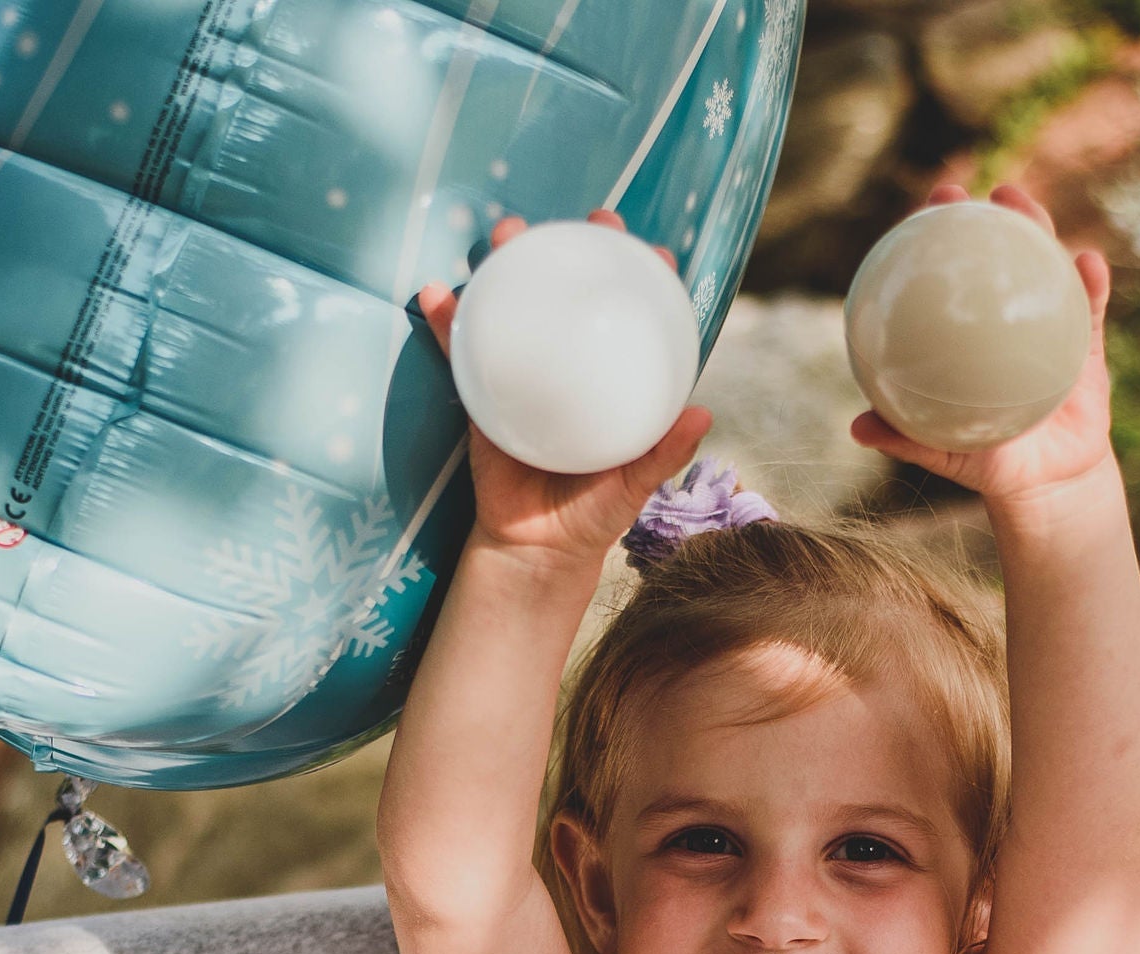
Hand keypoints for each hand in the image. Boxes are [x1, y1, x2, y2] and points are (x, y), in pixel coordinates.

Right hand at [418, 210, 711, 569]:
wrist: (532, 549)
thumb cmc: (590, 516)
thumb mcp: (632, 487)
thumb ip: (664, 455)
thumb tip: (703, 415)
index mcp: (607, 381)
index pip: (630, 320)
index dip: (643, 280)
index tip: (654, 249)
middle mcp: (567, 366)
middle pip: (570, 295)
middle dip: (575, 249)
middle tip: (587, 218)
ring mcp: (523, 372)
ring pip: (515, 306)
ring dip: (506, 263)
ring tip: (503, 235)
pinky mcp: (481, 390)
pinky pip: (461, 349)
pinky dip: (446, 321)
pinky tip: (436, 294)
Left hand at [848, 182, 1118, 511]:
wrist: (1049, 482)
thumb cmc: (990, 463)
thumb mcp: (944, 451)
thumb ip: (906, 437)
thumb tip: (859, 427)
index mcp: (968, 331)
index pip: (950, 271)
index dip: (939, 231)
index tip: (930, 204)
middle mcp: (1006, 316)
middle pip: (999, 250)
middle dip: (991, 211)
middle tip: (980, 193)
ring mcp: (1048, 321)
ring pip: (1045, 262)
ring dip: (1039, 226)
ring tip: (1027, 209)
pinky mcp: (1085, 340)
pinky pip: (1090, 305)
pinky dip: (1092, 282)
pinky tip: (1088, 263)